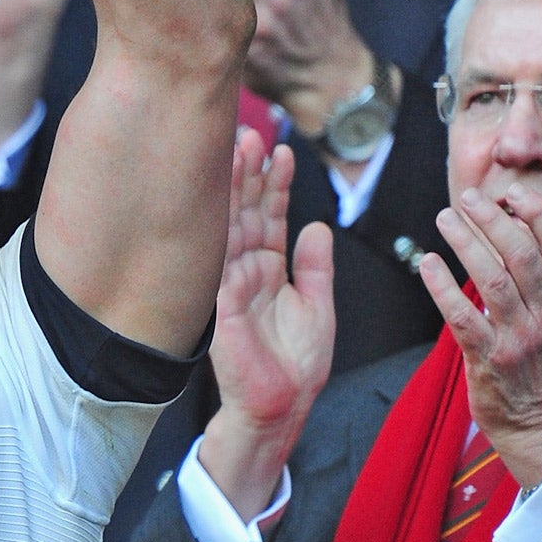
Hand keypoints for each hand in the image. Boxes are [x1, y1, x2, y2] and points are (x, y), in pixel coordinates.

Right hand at [200, 129, 334, 519]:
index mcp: (270, 270)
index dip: (277, 185)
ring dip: (237, 188)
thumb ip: (316, 267)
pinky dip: (228, 229)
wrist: (281, 408)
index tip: (281, 150)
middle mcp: (247, 270)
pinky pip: (224, 259)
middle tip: (251, 133)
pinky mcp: (223, 304)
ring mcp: (232, 283)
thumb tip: (317, 225)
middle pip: (248, 211)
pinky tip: (230, 201)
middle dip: (251, 173)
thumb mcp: (318, 308)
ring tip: (241, 150)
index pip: (272, 217)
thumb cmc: (296, 364)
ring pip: (233, 225)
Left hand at [420, 184, 541, 490]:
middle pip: (523, 257)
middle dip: (494, 221)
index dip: (539, 215)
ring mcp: (518, 339)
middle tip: (468, 196)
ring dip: (466, 244)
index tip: (513, 193)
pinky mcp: (488, 359)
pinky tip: (428, 263)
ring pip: (492, 281)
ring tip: (444, 218)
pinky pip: (464, 318)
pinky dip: (443, 288)